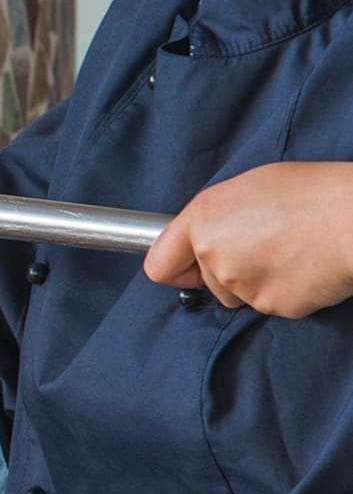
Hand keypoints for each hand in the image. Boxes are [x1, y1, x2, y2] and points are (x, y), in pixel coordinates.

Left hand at [144, 162, 352, 316]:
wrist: (352, 218)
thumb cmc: (309, 192)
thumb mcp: (247, 188)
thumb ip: (216, 218)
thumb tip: (206, 237)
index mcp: (203, 221)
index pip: (159, 265)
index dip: (175, 268)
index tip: (186, 268)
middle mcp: (214, 256)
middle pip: (208, 282)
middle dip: (229, 271)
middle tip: (264, 245)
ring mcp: (242, 285)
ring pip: (238, 296)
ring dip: (255, 282)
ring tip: (287, 252)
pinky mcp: (272, 306)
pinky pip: (269, 304)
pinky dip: (283, 291)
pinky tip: (302, 267)